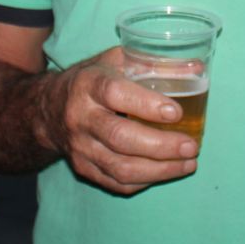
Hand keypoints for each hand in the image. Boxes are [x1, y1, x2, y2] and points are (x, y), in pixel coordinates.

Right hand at [44, 46, 198, 194]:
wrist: (48, 109)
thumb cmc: (92, 80)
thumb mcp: (115, 61)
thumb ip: (152, 63)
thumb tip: (196, 68)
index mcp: (89, 84)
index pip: (116, 94)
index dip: (147, 104)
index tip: (177, 112)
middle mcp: (80, 117)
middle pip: (120, 137)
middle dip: (161, 146)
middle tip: (191, 146)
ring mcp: (80, 147)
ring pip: (120, 167)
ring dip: (160, 170)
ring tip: (188, 164)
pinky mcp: (82, 168)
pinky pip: (116, 183)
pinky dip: (145, 181)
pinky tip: (165, 172)